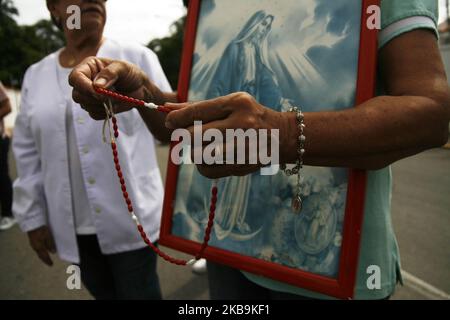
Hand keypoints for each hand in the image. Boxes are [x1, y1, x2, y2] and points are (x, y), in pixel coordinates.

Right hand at [27, 226, 55, 265]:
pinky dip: (40, 251)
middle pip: (40, 255)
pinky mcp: (32, 240)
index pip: (44, 256)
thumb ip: (50, 244)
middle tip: (48, 262)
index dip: (48, 261)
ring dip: (42, 255)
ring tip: (46, 257)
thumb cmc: (40, 229)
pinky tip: (42, 249)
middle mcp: (35, 246)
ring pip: (38, 252)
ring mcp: (33, 243)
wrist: (32, 223)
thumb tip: (53, 252)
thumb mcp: (47, 237)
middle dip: (44, 259)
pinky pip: (37, 248)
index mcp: (39, 247)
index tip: (51, 264)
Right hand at [69, 57, 161, 119]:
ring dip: (103, 105)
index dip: (84, 87)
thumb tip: (97, 86)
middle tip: (113, 95)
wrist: (140, 88)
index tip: (99, 93)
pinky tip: (114, 105)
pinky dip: (105, 112)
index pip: (75, 78)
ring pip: (85, 106)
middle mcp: (85, 81)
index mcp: (88, 67)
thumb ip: (110, 73)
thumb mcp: (123, 68)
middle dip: (95, 98)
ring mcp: (89, 95)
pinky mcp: (95, 107)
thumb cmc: (130, 73)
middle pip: (77, 95)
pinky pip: (94, 114)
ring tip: (117, 98)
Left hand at [165, 92, 293, 177]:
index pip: (197, 112)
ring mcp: (243, 147)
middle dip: (185, 136)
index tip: (169, 121)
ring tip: (205, 145)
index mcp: (237, 103)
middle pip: (194, 135)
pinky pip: (207, 170)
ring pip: (198, 154)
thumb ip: (199, 107)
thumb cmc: (248, 116)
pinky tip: (211, 158)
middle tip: (187, 135)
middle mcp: (241, 124)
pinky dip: (202, 165)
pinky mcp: (242, 165)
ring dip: (195, 151)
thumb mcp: (229, 104)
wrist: (282, 136)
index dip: (176, 118)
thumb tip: (167, 108)